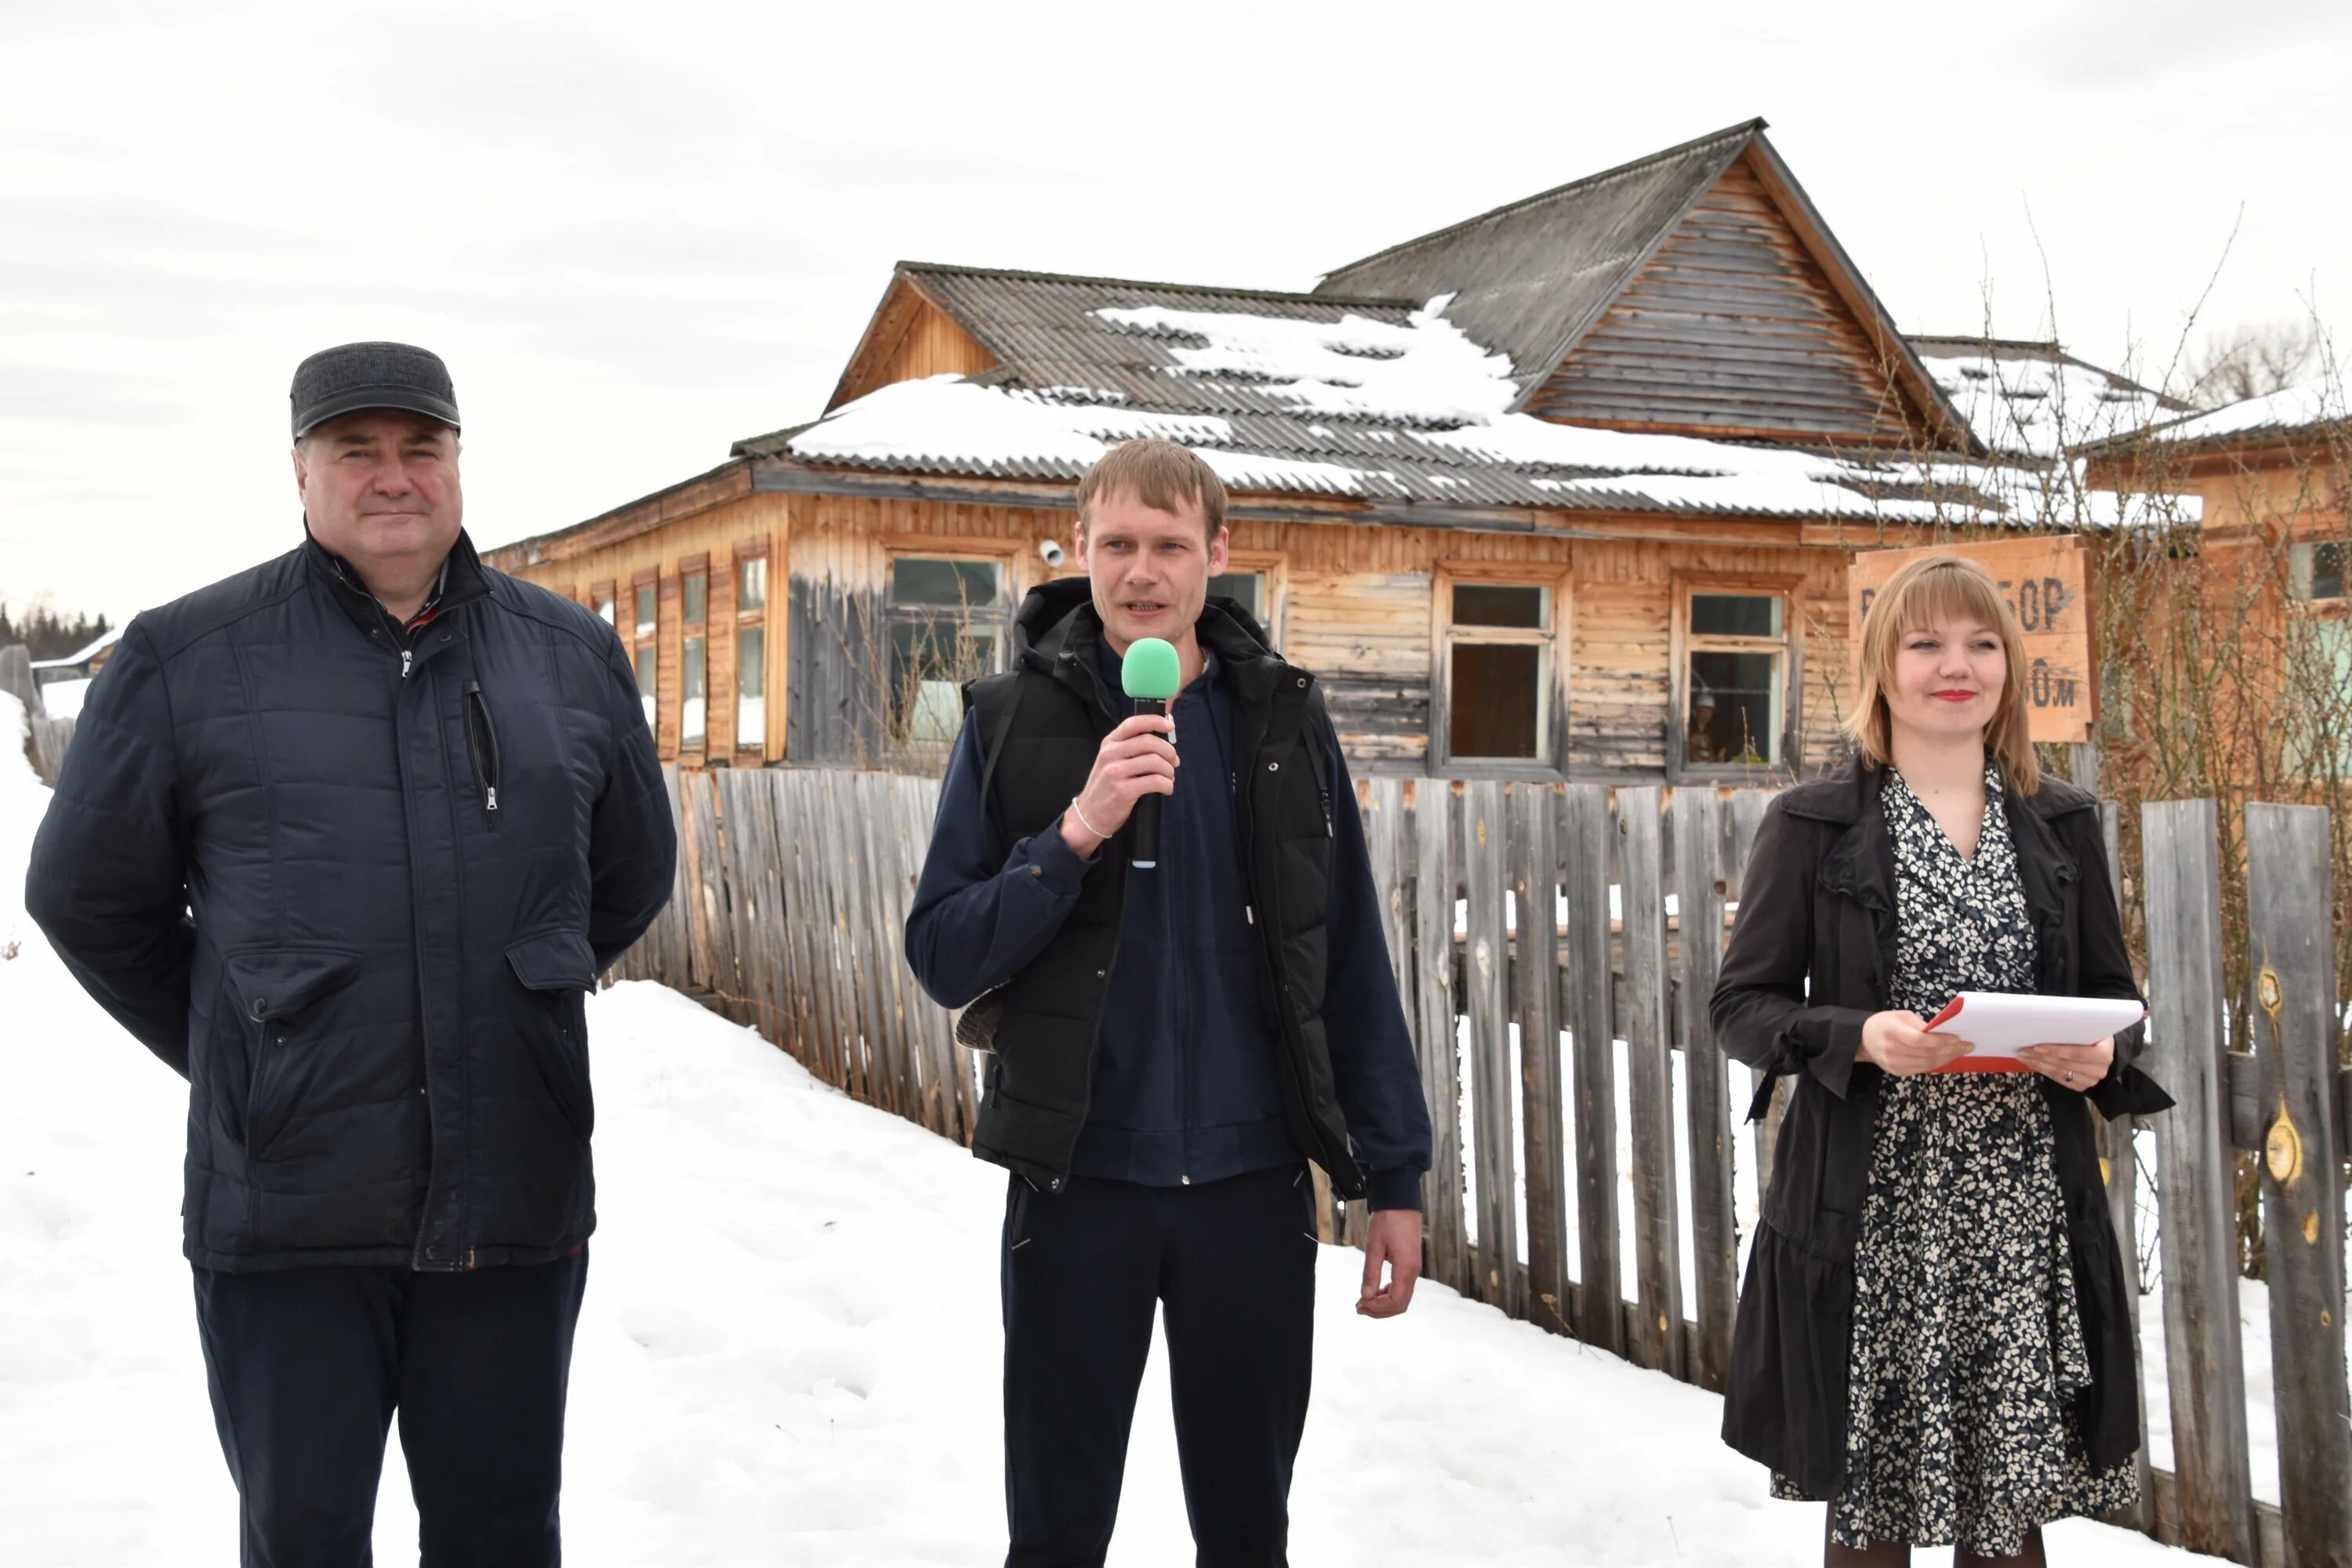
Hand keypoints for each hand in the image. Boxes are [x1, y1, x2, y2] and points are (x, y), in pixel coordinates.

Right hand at [1058, 714, 1176, 855]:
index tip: (1170, 726)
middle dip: (1168, 751)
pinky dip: (1167, 785)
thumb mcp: (1110, 761)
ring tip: (1169, 778)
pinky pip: (1155, 782)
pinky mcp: (1124, 790)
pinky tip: (1167, 789)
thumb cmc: (1105, 786)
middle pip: (1149, 742)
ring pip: (1155, 762)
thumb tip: (1162, 743)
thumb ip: (1129, 748)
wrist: (1089, 814)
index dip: (1155, 721)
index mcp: (1109, 743)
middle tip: (1174, 762)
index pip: (1134, 723)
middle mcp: (1110, 754)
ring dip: (1169, 770)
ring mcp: (1116, 772)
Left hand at [1357, 1208, 1422, 1318]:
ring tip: (1364, 1301)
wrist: (1400, 1201)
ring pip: (1402, 1297)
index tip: (1359, 1304)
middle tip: (1359, 1307)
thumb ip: (1371, 1273)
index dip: (1377, 1308)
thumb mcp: (1374, 1246)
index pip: (1395, 1301)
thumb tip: (1366, 1296)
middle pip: (1400, 1304)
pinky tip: (1375, 1291)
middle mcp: (1413, 1272)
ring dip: (1383, 1303)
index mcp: (1405, 1268)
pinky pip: (1402, 1287)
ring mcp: (1413, 1268)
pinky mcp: (1410, 1264)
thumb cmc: (1387, 1220)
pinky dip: (1388, 1294)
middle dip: (1380, 1310)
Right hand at [1859, 1010, 1970, 1075]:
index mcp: (1892, 1031)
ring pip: (1928, 1064)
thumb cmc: (1884, 1023)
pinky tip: (1947, 1057)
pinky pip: (1923, 1069)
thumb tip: (1942, 1032)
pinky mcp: (1898, 1072)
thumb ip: (1920, 1024)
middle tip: (1967, 1046)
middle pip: (1927, 1053)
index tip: (1957, 1037)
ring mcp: (1895, 1064)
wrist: (1863, 1040)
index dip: (1940, 1040)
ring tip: (1961, 1052)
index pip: (1919, 1040)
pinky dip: (1937, 1063)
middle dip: (1951, 1050)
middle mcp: (1892, 1050)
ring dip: (1948, 1058)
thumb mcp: (1900, 1015)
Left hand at [2017, 1036, 2112, 1091]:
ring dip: (2038, 1064)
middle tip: (2024, 1050)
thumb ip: (2074, 1028)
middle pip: (2065, 1064)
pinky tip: (2032, 1063)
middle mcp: (2099, 1069)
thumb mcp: (2088, 1028)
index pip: (2077, 1053)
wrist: (2103, 1050)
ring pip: (2059, 1073)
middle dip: (2041, 1056)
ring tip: (2023, 1056)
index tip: (2037, 1046)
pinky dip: (2044, 1070)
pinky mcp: (2081, 1086)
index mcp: (2104, 1053)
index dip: (2056, 1050)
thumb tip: (2046, 1022)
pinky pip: (2058, 1079)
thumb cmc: (2092, 1035)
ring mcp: (2090, 1080)